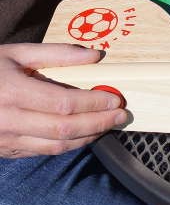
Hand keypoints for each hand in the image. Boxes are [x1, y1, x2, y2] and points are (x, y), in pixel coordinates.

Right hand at [0, 43, 126, 157]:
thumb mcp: (18, 52)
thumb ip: (57, 53)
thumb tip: (96, 56)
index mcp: (13, 92)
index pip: (64, 104)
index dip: (93, 103)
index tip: (115, 98)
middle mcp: (8, 120)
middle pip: (64, 128)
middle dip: (98, 123)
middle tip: (122, 115)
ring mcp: (5, 140)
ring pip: (55, 146)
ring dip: (87, 137)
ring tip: (109, 125)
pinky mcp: (4, 151)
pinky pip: (42, 151)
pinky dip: (68, 145)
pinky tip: (85, 134)